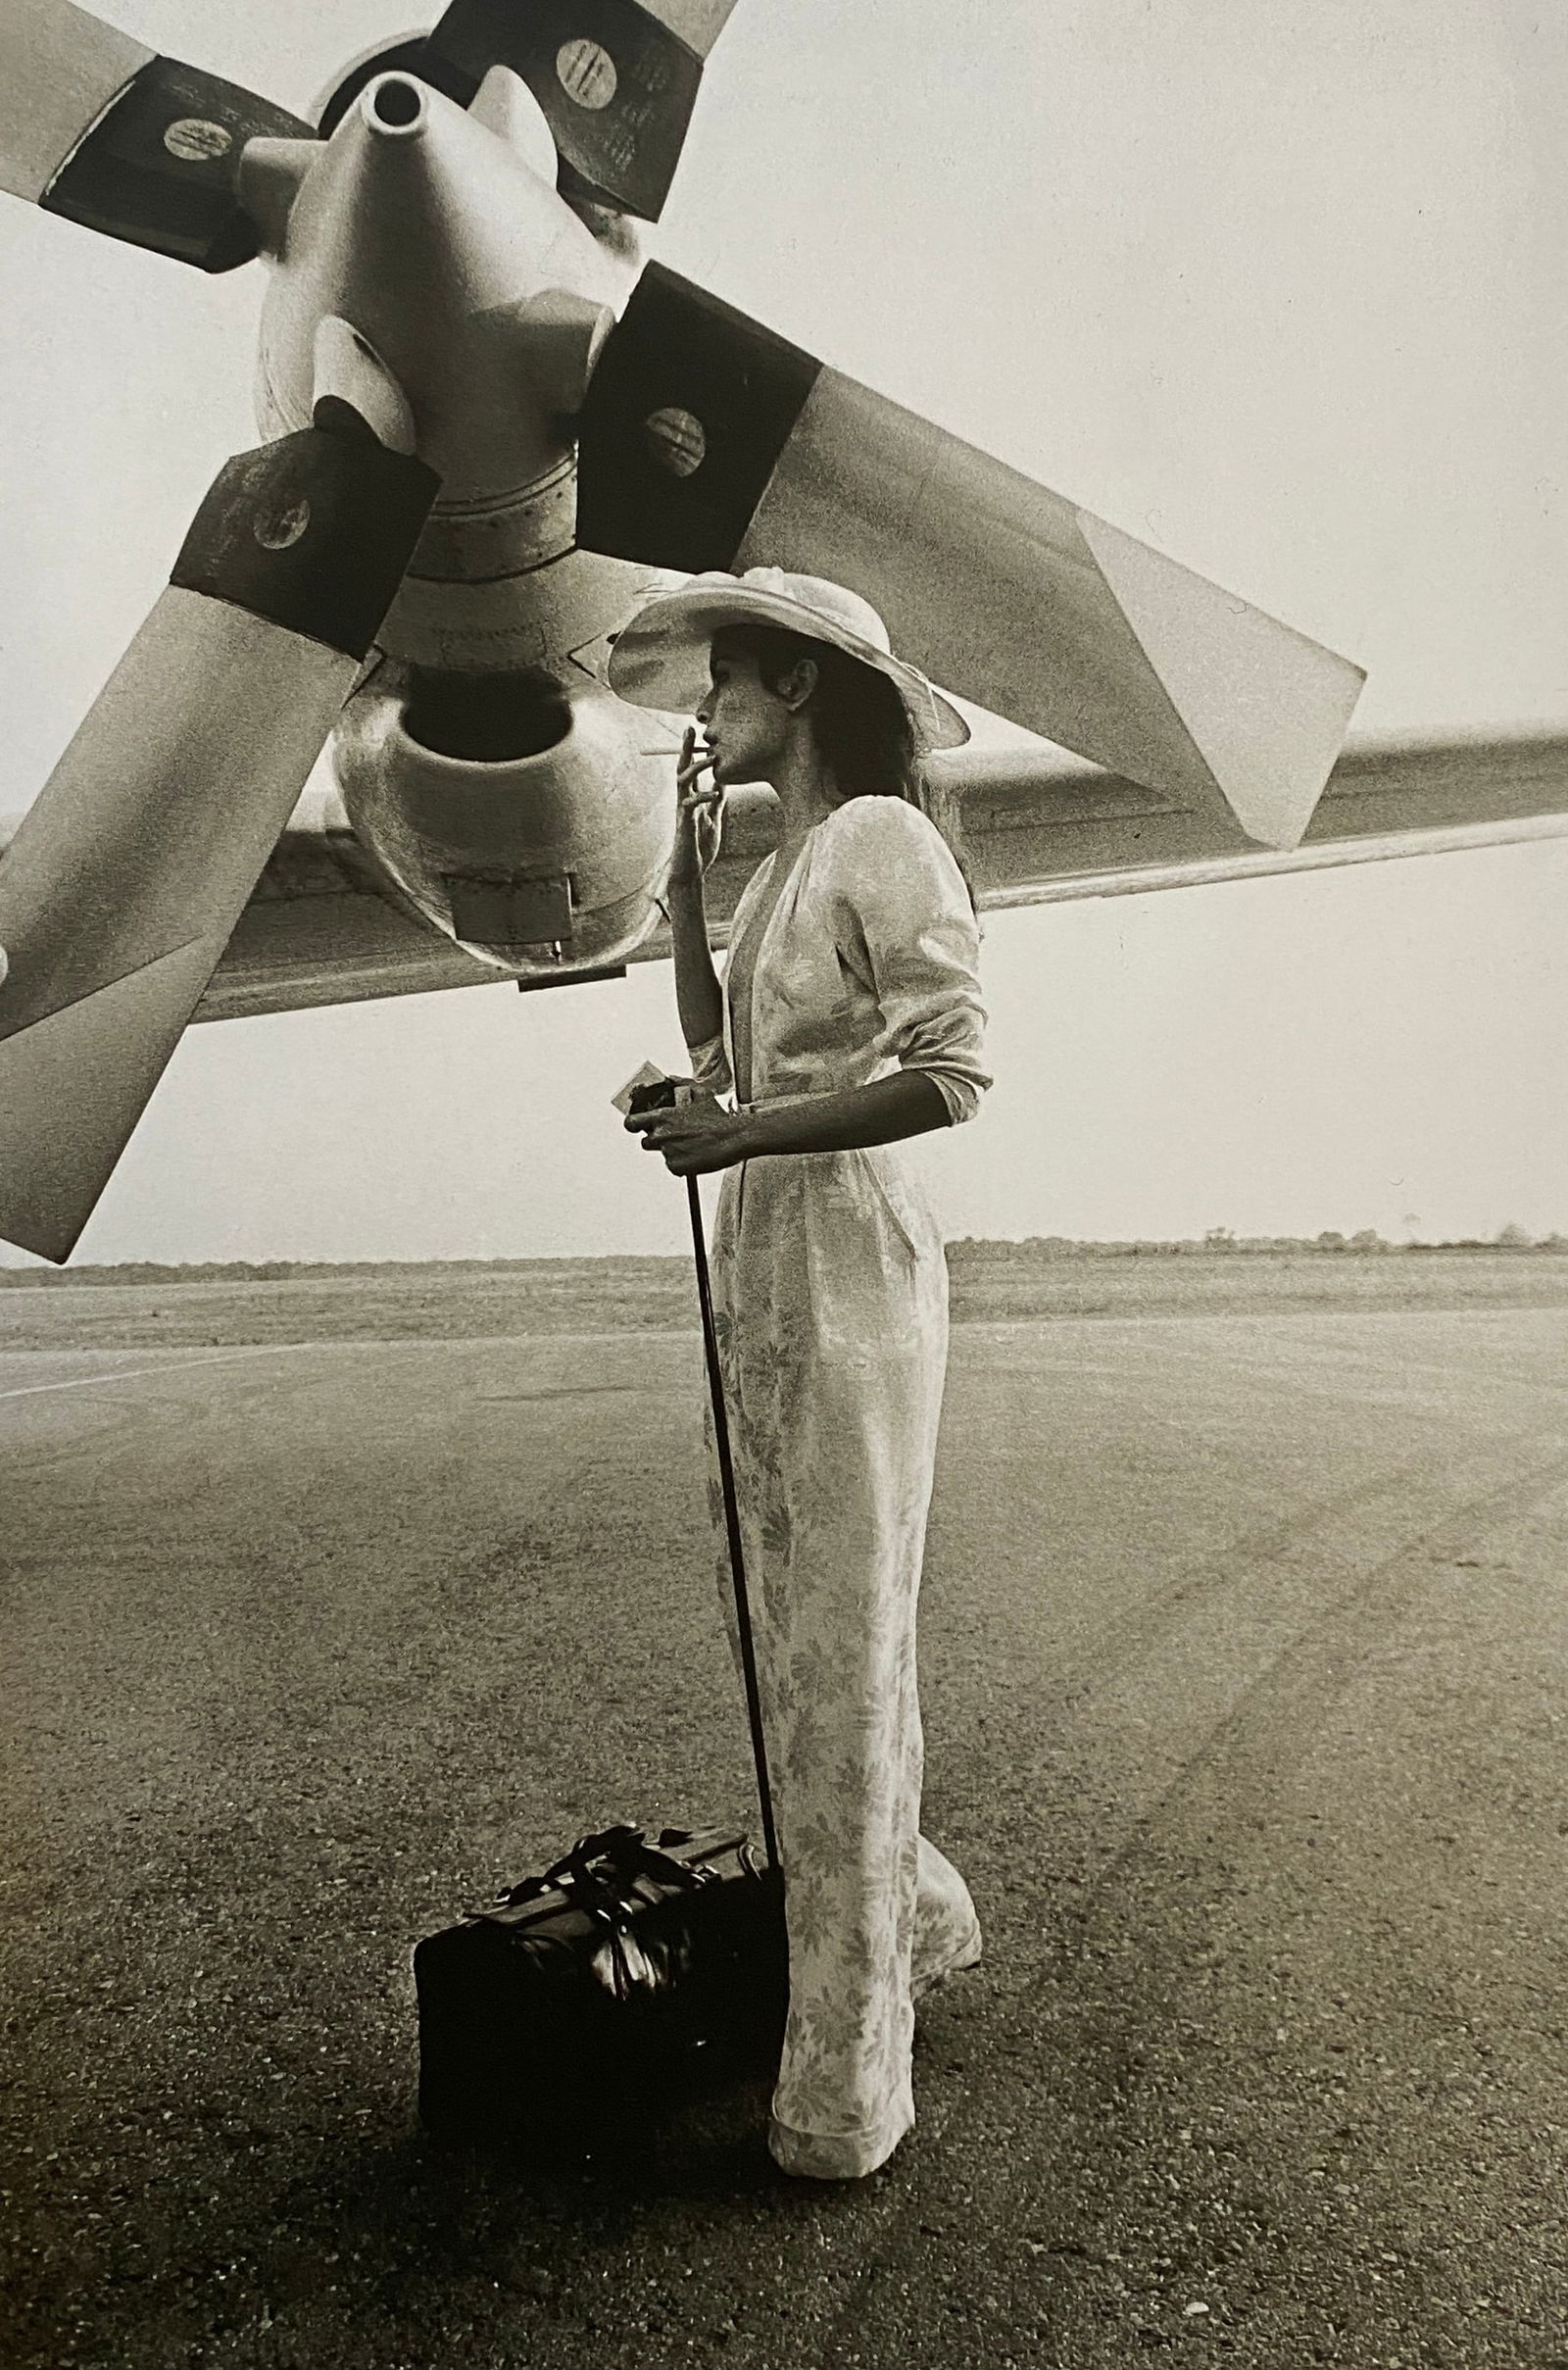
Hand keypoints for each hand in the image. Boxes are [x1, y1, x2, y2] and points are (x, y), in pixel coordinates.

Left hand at [624, 1086, 751, 1175]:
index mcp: (663, 1116)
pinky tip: (695, 1155)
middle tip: (673, 1137)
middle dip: (656, 1140)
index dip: (632, 1124)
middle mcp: (662, 1135)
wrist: (733, 1138)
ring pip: (663, 1154)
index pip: (631, 1123)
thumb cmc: (718, 1117)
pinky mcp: (676, 1167)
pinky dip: (681, 1163)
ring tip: (691, 1145)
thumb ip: (681, 1084)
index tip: (636, 1125)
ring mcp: (668, 1152)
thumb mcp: (700, 1093)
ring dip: (672, 1151)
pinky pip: (673, 1166)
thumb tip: (670, 1079)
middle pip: (645, 1142)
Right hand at [666, 726, 723, 887]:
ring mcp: (682, 811)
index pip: (690, 769)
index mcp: (691, 797)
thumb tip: (722, 782)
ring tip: (710, 757)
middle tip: (690, 727)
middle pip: (682, 768)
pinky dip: (703, 796)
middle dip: (685, 748)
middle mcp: (683, 800)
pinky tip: (715, 793)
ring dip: (695, 767)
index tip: (699, 731)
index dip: (693, 750)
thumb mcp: (713, 818)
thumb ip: (716, 800)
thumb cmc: (700, 846)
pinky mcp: (684, 824)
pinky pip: (690, 805)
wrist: (692, 871)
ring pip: (682, 781)